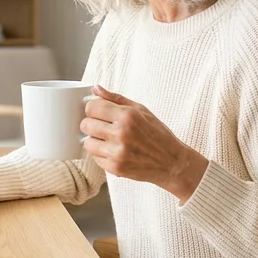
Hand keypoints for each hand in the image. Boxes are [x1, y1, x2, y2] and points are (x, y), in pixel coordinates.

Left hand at [80, 85, 208, 201]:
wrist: (172, 162)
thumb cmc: (158, 134)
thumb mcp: (141, 110)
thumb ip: (116, 99)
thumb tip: (95, 89)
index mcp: (127, 116)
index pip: (92, 107)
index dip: (93, 109)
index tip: (98, 112)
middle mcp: (121, 134)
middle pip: (86, 125)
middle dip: (91, 124)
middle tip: (102, 127)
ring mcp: (117, 153)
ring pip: (87, 143)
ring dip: (94, 140)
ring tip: (108, 140)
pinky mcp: (115, 168)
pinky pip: (94, 158)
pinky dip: (101, 154)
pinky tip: (113, 151)